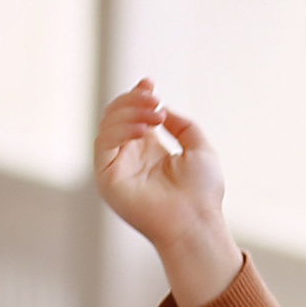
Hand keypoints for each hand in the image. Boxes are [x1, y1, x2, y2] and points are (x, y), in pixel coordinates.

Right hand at [95, 80, 239, 306]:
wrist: (196, 222)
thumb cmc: (202, 193)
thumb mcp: (200, 148)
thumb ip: (183, 125)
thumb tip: (163, 109)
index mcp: (148, 149)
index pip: (132, 114)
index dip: (137, 95)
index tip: (150, 84)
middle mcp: (129, 156)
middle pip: (116, 114)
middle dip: (134, 100)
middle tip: (156, 101)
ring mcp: (116, 167)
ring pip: (108, 124)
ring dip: (130, 112)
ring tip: (155, 115)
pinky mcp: (106, 178)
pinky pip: (103, 143)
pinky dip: (121, 129)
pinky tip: (143, 130)